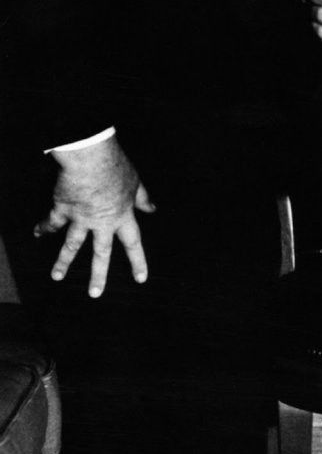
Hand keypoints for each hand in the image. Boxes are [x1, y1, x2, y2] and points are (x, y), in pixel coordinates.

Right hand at [34, 135, 154, 297]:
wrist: (92, 159)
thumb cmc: (116, 167)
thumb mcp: (135, 182)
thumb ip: (143, 198)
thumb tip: (152, 209)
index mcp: (122, 217)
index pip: (133, 244)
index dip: (138, 262)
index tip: (140, 279)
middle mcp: (101, 222)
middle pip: (101, 253)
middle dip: (98, 275)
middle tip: (94, 294)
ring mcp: (81, 218)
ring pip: (72, 245)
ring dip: (63, 262)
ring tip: (57, 277)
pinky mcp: (63, 208)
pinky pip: (52, 221)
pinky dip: (44, 227)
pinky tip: (37, 234)